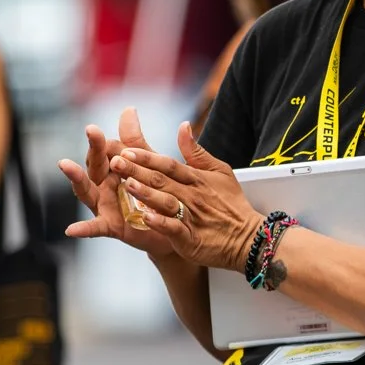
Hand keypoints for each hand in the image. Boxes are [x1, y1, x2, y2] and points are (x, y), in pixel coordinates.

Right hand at [59, 109, 176, 257]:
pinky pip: (95, 228)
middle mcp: (104, 185)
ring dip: (76, 177)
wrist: (172, 226)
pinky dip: (83, 229)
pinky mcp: (111, 226)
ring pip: (87, 191)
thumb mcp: (148, 165)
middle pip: (95, 164)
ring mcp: (104, 205)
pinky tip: (70, 230)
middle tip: (91, 130)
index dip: (102, 141)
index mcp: (113, 168)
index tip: (95, 129)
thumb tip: (128, 109)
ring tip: (65, 163)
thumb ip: (136, 142)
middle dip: (94, 148)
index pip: (106, 150)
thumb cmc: (155, 192)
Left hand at [112, 122, 261, 272]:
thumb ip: (197, 152)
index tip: (126, 150)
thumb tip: (183, 126)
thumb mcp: (220, 171)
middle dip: (137, 171)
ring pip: (166, 202)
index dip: (146, 157)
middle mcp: (192, 195)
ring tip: (127, 185)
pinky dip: (160, 223)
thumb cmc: (232, 204)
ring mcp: (191, 217)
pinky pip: (174, 229)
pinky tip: (145, 218)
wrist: (249, 238)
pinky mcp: (191, 238)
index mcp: (196, 179)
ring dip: (146, 193)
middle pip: (162, 180)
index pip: (168, 164)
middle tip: (115, 162)